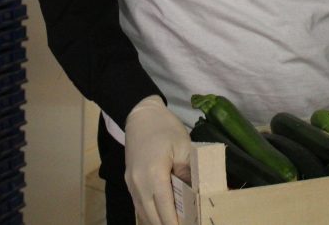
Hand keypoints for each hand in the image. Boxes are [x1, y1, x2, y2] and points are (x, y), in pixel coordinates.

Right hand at [124, 96, 190, 224]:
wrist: (140, 115)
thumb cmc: (165, 129)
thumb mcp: (184, 147)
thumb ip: (189, 173)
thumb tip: (199, 195)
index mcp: (153, 174)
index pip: (165, 209)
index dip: (175, 224)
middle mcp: (138, 184)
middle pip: (152, 217)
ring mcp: (131, 184)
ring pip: (144, 214)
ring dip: (158, 222)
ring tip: (175, 223)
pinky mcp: (129, 182)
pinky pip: (139, 205)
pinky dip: (150, 214)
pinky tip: (162, 217)